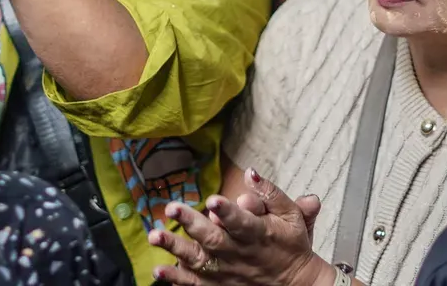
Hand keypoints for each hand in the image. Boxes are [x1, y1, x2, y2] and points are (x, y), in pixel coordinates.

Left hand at [149, 168, 322, 285]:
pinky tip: (158, 270)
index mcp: (258, 234)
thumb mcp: (291, 217)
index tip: (213, 200)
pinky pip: (195, 284)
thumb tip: (251, 172)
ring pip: (198, 262)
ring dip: (175, 248)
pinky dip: (176, 278)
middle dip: (191, 223)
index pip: (242, 222)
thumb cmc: (290, 244)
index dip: (228, 212)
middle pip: (213, 239)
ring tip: (155, 236)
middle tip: (171, 208)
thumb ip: (271, 194)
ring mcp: (227, 272)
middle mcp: (239, 254)